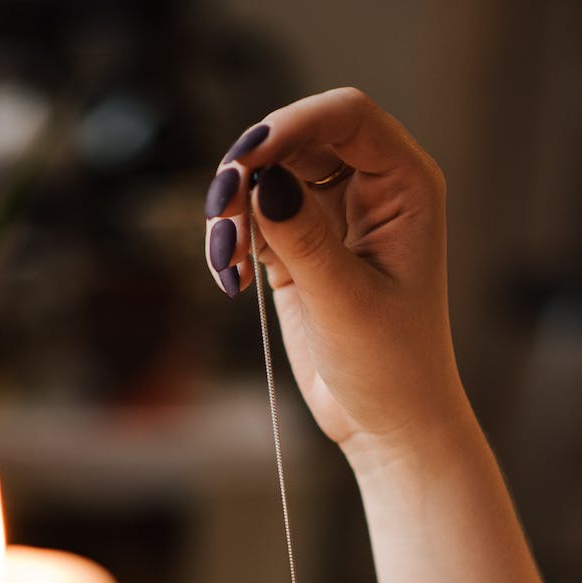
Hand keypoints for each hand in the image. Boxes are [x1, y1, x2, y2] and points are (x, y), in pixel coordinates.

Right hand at [204, 88, 471, 459]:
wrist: (386, 422)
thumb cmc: (391, 366)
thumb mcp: (346, 302)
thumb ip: (305, 238)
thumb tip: (262, 182)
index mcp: (405, 186)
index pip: (346, 117)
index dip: (291, 124)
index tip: (245, 159)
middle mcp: (370, 189)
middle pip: (295, 140)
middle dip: (248, 172)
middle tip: (220, 219)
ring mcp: (330, 216)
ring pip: (265, 178)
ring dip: (232, 213)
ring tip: (225, 264)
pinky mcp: (298, 247)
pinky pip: (252, 221)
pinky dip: (232, 244)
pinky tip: (233, 284)